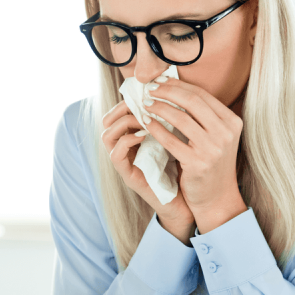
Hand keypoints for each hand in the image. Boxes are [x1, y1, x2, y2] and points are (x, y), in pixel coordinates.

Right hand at [101, 100, 195, 242]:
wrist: (187, 202)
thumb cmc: (185, 168)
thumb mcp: (178, 138)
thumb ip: (171, 121)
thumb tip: (178, 92)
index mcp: (135, 138)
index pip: (119, 112)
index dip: (129, 99)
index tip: (148, 92)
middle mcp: (126, 150)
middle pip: (107, 121)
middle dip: (122, 107)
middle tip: (143, 102)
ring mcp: (126, 163)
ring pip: (106, 136)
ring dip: (124, 122)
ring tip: (144, 118)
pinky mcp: (129, 177)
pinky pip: (115, 154)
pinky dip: (127, 141)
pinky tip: (145, 135)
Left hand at [142, 77, 247, 232]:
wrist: (217, 197)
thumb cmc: (212, 164)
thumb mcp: (217, 137)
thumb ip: (204, 116)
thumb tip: (176, 89)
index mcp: (232, 122)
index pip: (202, 95)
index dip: (179, 85)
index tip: (161, 81)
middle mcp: (226, 133)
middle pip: (192, 102)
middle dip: (167, 92)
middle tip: (150, 89)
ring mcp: (213, 149)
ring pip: (180, 118)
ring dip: (159, 108)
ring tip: (145, 104)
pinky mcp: (197, 163)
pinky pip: (170, 140)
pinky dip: (156, 128)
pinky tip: (146, 123)